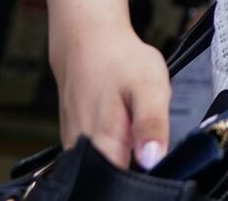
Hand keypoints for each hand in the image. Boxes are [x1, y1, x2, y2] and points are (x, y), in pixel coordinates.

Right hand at [54, 24, 171, 170]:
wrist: (87, 40)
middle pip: (113, 179)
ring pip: (106, 166)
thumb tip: (153, 160)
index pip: (123, 186)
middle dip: (136, 165)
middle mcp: (82, 152)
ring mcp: (75, 148)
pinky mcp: (74, 142)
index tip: (153, 157)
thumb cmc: (119, 60)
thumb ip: (152, 125)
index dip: (144, 180)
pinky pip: (97, 156)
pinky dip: (113, 146)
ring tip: (132, 127)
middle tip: (146, 135)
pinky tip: (121, 127)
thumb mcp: (149, 85)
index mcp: (103, 144)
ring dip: (125, 154)